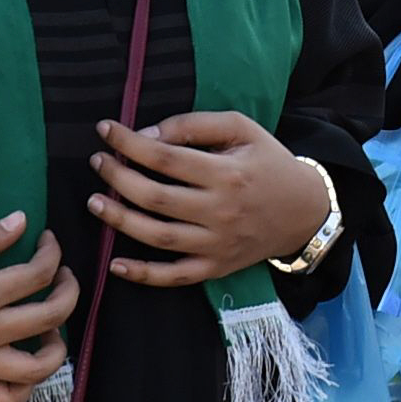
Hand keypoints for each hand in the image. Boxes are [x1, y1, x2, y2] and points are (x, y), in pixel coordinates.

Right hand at [0, 213, 77, 401]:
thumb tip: (20, 223)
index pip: (37, 274)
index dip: (51, 253)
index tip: (45, 240)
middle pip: (52, 317)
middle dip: (69, 290)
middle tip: (61, 276)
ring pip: (38, 369)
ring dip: (58, 345)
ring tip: (51, 324)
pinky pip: (6, 399)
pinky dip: (27, 386)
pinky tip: (26, 361)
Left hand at [88, 111, 331, 284]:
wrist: (305, 210)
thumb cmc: (269, 162)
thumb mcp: (242, 130)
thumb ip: (195, 125)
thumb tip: (148, 136)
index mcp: (227, 172)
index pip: (166, 157)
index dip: (130, 143)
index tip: (106, 130)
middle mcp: (221, 210)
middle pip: (156, 197)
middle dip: (119, 178)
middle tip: (99, 163)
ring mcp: (217, 244)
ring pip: (159, 237)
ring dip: (120, 220)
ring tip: (95, 202)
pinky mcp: (216, 267)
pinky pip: (175, 276)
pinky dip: (144, 274)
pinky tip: (115, 263)